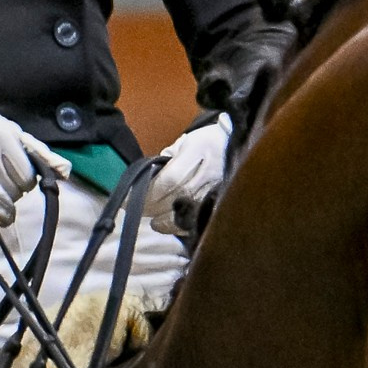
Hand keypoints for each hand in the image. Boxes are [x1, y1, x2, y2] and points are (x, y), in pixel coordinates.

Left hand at [143, 114, 231, 233]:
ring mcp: (217, 187)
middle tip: (136, 211)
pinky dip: (182, 225)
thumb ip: (167, 158)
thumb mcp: (184, 142)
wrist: (236, 144)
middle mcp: (209, 170)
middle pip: (177, 196)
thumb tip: (149, 178)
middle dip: (153, 206)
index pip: (171, 178)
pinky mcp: (221, 200)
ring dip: (166, 220)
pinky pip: (200, 217)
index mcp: (197, 149)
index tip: (131, 197)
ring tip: (153, 222)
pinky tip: (170, 225)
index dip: (150, 191)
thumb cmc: (206, 142)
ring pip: (189, 210)